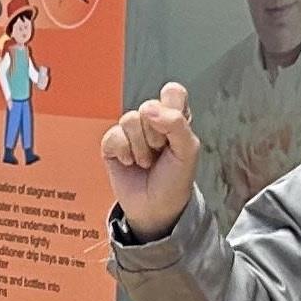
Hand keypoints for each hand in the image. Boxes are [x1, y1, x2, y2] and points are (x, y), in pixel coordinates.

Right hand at [101, 83, 199, 240]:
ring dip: (140, 147)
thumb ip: (176, 124)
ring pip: (129, 119)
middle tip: (160, 152)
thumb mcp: (188, 151)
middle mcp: (152, 121)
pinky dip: (123, 152)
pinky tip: (130, 163)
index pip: (172, 92)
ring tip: (146, 162)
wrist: (156, 209)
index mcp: (174, 118)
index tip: (174, 130)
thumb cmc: (175, 180)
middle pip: (148, 106)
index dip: (171, 107)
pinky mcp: (112, 144)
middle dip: (156, 135)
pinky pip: (112, 135)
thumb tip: (150, 109)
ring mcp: (131, 132)